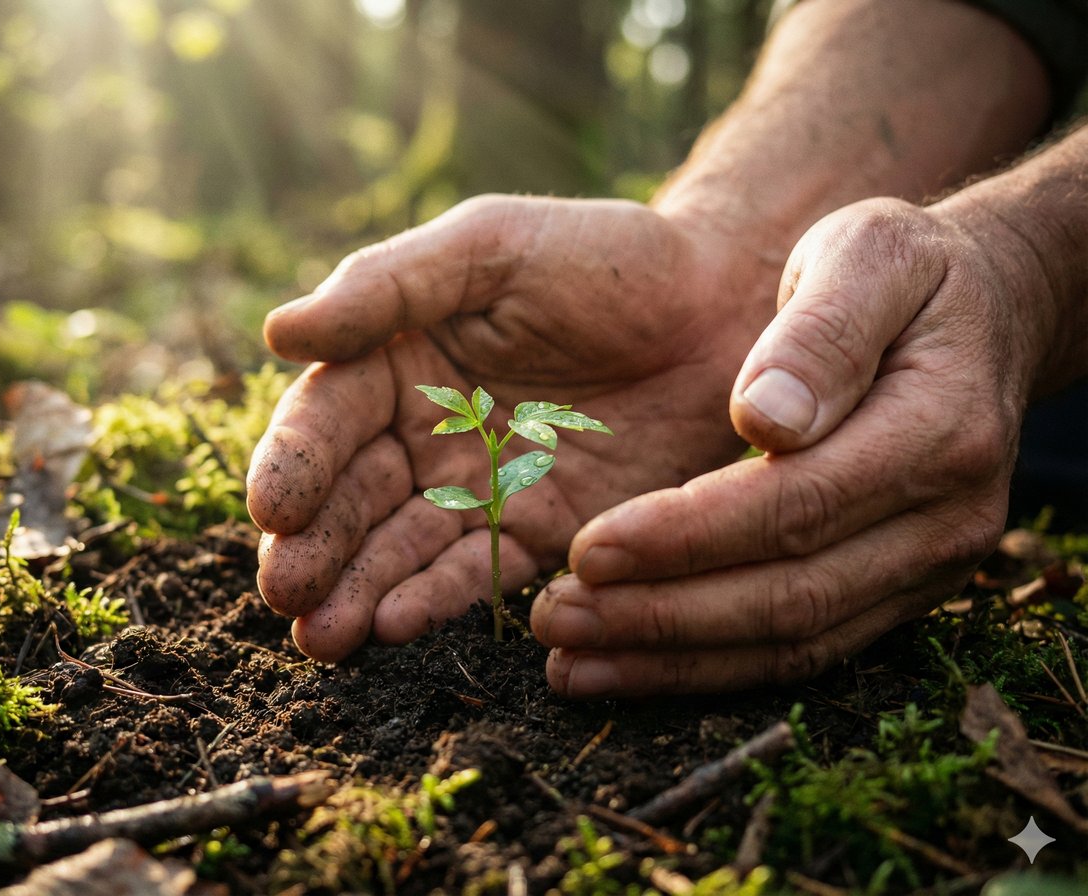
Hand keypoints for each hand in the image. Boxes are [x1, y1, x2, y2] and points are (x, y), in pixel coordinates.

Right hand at [247, 195, 773, 660]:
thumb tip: (279, 332)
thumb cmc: (601, 258)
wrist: (720, 305)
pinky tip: (397, 624)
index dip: (297, 462)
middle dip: (315, 546)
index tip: (275, 506)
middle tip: (286, 592)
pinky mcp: (541, 531)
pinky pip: (480, 572)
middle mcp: (427, 431)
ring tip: (324, 635)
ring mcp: (482, 487)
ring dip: (359, 591)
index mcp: (398, 358)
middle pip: (354, 496)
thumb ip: (387, 287)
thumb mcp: (489, 248)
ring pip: (403, 547)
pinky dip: (437, 599)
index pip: (329, 417)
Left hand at [534, 197, 1035, 695]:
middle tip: (557, 618)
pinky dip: (709, 667)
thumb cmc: (907, 278)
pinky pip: (802, 650)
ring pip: (792, 642)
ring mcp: (928, 569)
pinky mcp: (900, 594)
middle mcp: (946, 520)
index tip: (587, 547)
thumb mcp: (868, 254)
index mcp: (940, 431)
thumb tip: (765, 419)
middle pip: (789, 595)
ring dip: (672, 660)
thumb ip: (820, 332)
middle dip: (660, 615)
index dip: (686, 536)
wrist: (987, 321)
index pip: (796, 505)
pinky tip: (628, 666)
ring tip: (570, 663)